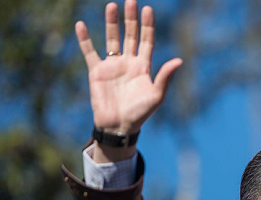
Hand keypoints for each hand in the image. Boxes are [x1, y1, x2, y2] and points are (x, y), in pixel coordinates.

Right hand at [75, 0, 181, 160]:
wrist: (119, 126)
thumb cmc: (140, 113)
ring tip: (112, 6)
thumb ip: (165, 77)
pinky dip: (85, 39)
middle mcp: (128, 62)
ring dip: (111, 23)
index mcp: (144, 67)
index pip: (147, 40)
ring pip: (111, 39)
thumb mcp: (156, 96)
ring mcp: (112, 66)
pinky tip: (81, 25)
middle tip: (131, 1)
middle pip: (130, 35)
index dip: (147, 25)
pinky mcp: (97, 72)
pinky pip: (90, 52)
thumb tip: (179, 61)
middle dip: (131, 19)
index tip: (148, 9)